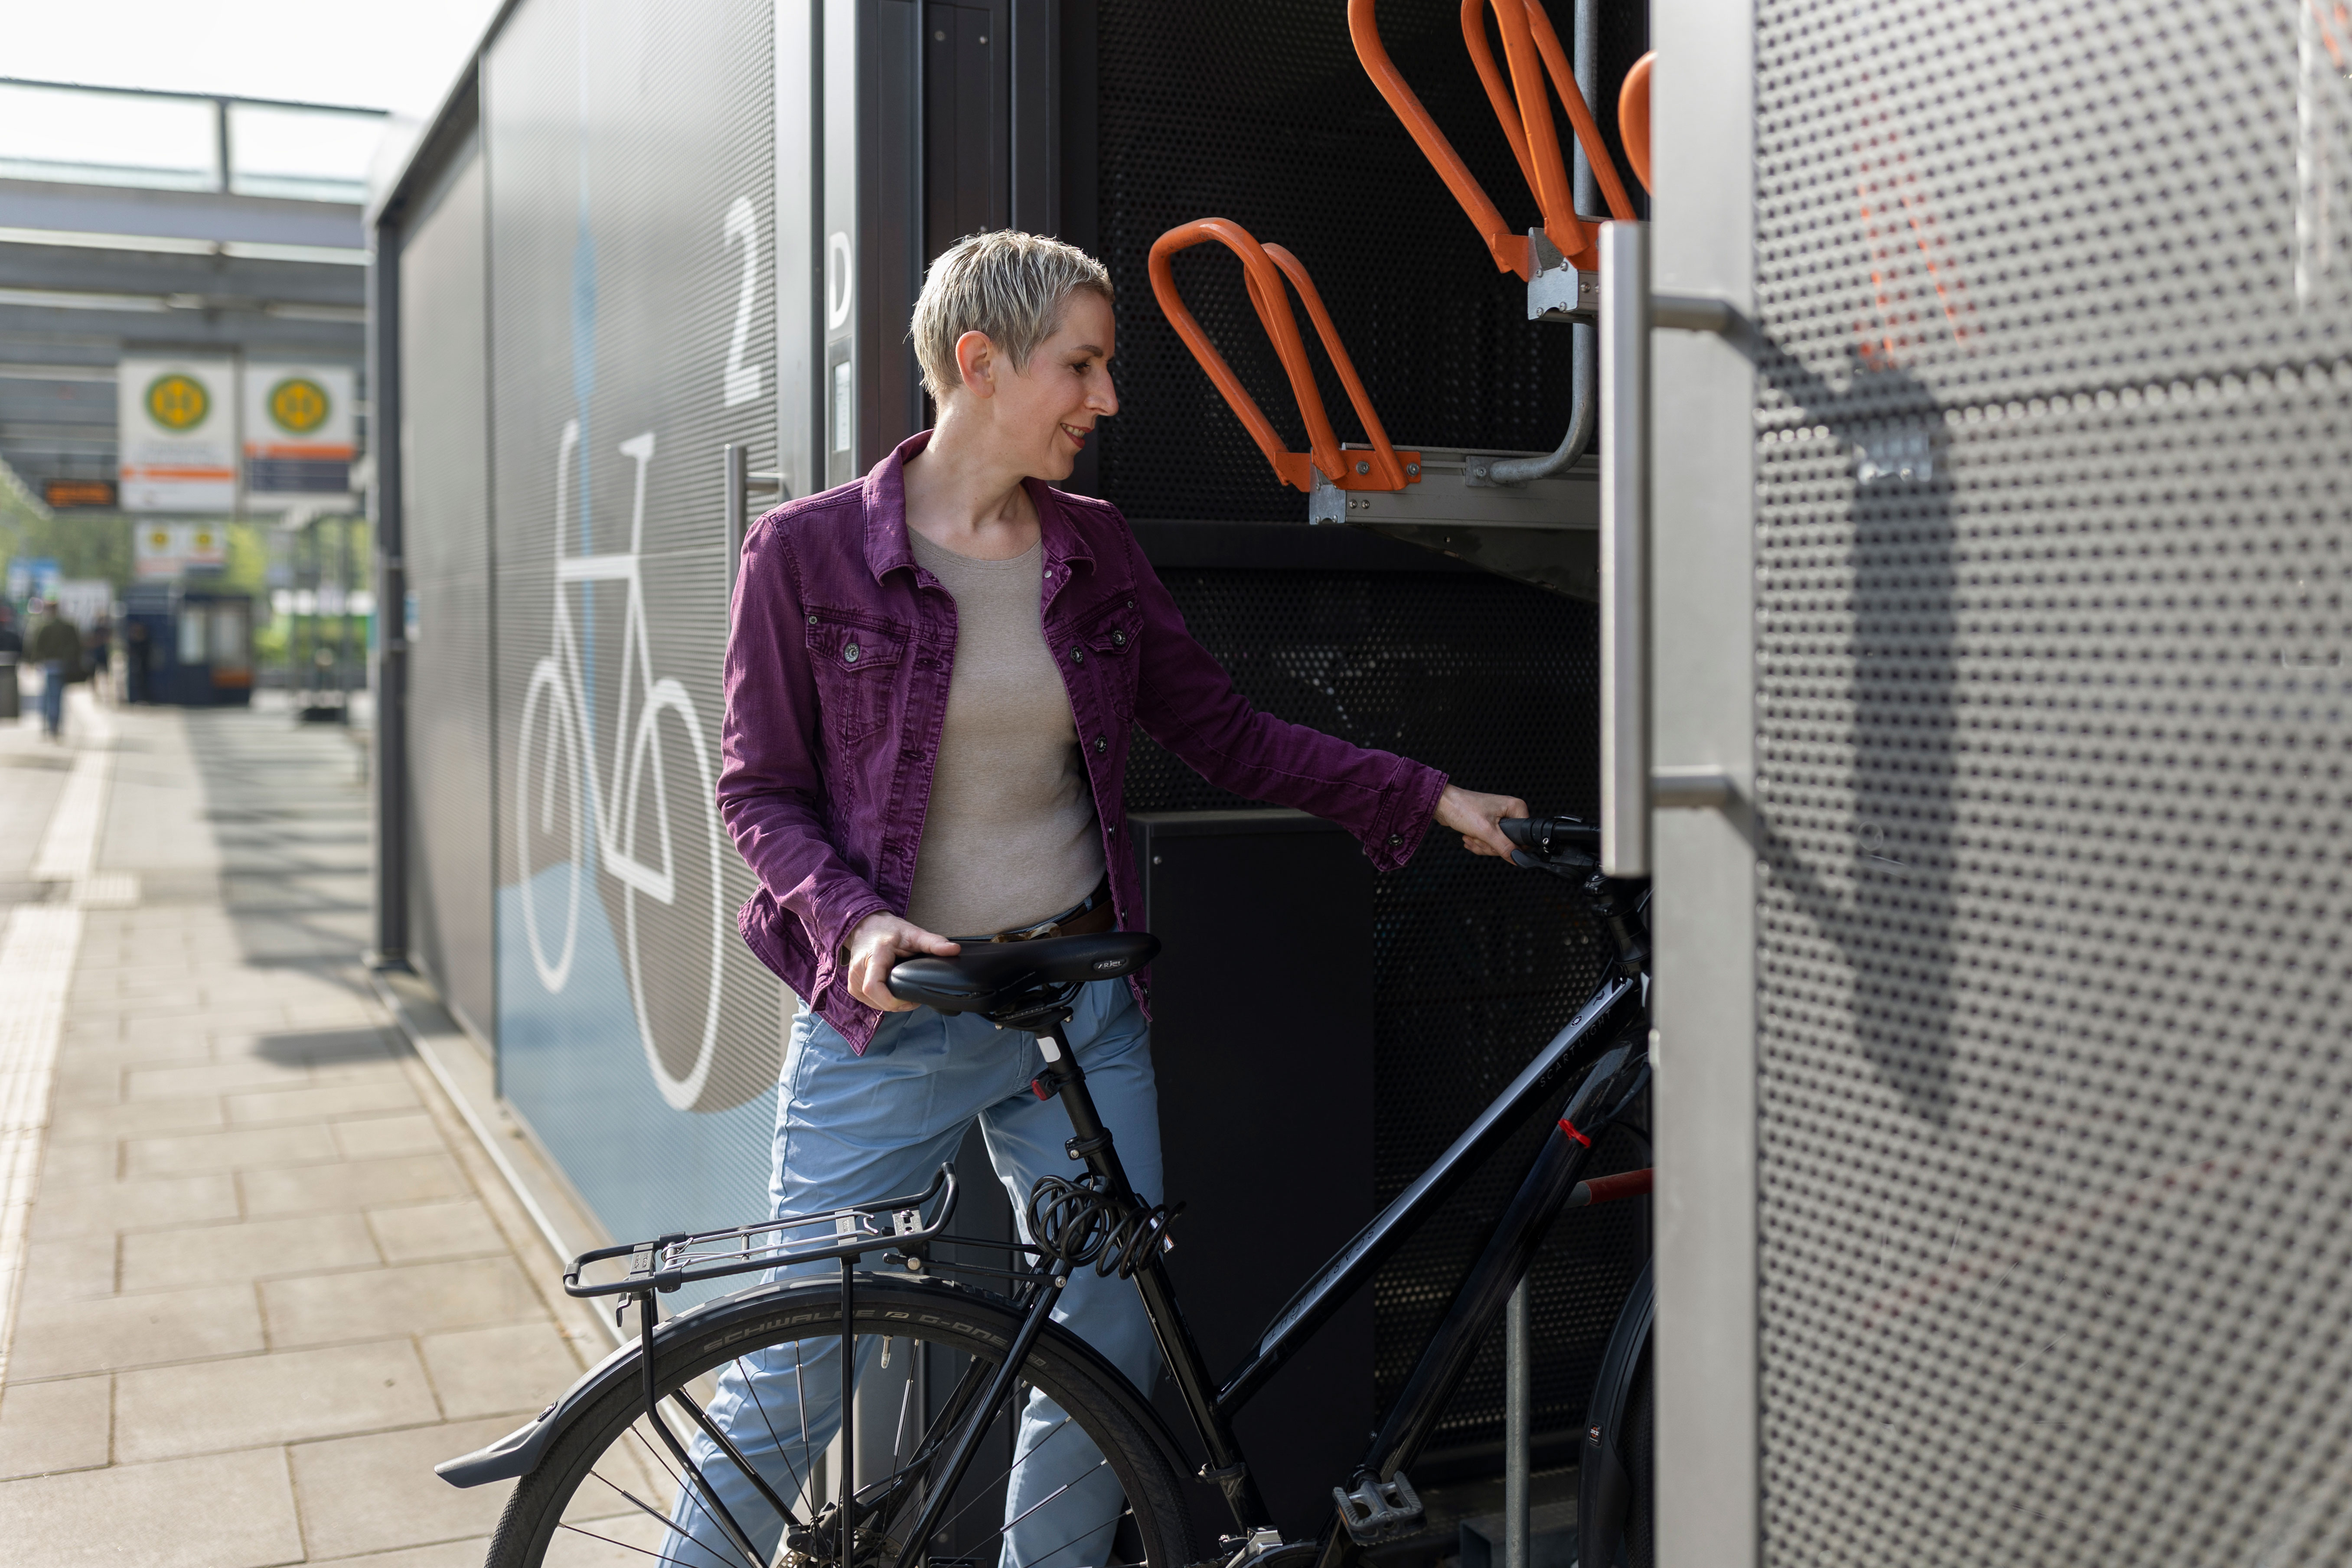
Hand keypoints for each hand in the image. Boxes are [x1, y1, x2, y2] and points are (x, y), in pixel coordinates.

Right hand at [843, 913, 960, 1010]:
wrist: (865, 925)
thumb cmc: (887, 929)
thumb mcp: (912, 933)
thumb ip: (933, 942)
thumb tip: (954, 950)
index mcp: (874, 957)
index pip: (874, 987)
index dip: (893, 1000)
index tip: (912, 997)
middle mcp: (858, 971)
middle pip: (878, 1000)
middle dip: (899, 1003)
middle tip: (915, 994)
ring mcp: (852, 980)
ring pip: (875, 1004)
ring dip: (892, 1003)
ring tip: (905, 991)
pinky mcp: (852, 987)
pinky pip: (870, 1002)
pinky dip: (883, 1000)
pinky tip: (892, 991)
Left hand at [1435, 783, 1528, 861]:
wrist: (1443, 805)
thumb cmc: (1463, 809)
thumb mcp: (1486, 831)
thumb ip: (1504, 846)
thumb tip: (1517, 859)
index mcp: (1515, 808)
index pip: (1523, 836)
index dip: (1510, 845)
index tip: (1494, 843)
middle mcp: (1509, 812)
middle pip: (1509, 843)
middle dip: (1490, 845)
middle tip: (1479, 837)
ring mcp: (1499, 818)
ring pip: (1497, 845)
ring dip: (1482, 844)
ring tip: (1471, 835)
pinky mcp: (1489, 824)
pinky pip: (1489, 842)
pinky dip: (1478, 843)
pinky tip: (1469, 836)